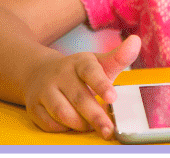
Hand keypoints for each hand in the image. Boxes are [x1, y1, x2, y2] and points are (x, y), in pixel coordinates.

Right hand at [23, 34, 140, 138]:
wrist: (40, 72)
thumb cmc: (78, 71)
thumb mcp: (98, 62)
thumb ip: (119, 57)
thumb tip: (136, 41)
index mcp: (80, 62)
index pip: (90, 72)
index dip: (101, 84)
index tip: (112, 98)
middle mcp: (61, 74)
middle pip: (79, 98)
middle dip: (95, 116)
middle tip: (108, 129)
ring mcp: (45, 91)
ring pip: (62, 112)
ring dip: (79, 124)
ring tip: (91, 127)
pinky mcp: (33, 107)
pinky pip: (49, 123)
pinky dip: (63, 128)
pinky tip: (73, 126)